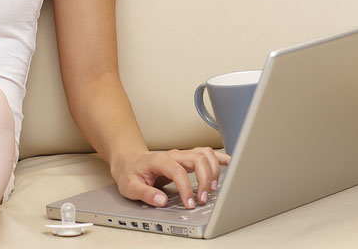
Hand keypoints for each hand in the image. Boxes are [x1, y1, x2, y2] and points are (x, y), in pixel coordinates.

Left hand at [111, 147, 229, 208]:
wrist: (129, 161)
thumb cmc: (130, 172)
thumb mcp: (130, 186)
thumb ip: (145, 193)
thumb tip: (162, 201)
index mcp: (159, 160)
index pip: (178, 171)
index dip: (186, 188)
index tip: (189, 204)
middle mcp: (172, 155)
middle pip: (197, 159)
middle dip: (204, 179)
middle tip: (202, 199)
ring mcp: (181, 155)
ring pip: (204, 154)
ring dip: (213, 170)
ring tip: (212, 188)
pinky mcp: (187, 158)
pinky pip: (206, 153)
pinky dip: (218, 158)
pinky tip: (228, 164)